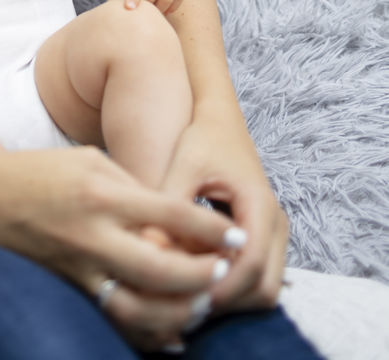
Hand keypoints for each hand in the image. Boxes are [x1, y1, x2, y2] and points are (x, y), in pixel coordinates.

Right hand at [0, 146, 245, 352]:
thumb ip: (132, 187)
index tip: (238, 235)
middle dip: (202, 276)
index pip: (168, 213)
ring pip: (140, 307)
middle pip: (161, 268)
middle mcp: (92, 233)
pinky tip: (174, 334)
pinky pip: (115, 320)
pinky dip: (148, 334)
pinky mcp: (69, 289)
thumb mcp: (89, 160)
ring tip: (205, 304)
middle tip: (228, 273)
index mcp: (101, 192)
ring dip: (179, 312)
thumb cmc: (40, 172)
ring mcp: (79, 267)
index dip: (209, 228)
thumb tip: (174, 217)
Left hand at [162, 105, 288, 315]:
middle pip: (265, 288)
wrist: (221, 120)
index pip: (251, 265)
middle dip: (229, 301)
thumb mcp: (183, 166)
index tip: (188, 297)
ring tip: (189, 291)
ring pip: (264, 288)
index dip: (221, 288)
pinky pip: (257, 277)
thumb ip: (170, 207)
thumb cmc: (201, 138)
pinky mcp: (264, 237)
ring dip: (232, 297)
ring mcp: (274, 233)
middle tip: (186, 303)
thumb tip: (148, 249)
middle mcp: (275, 223)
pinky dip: (232, 285)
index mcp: (258, 204)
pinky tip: (198, 277)